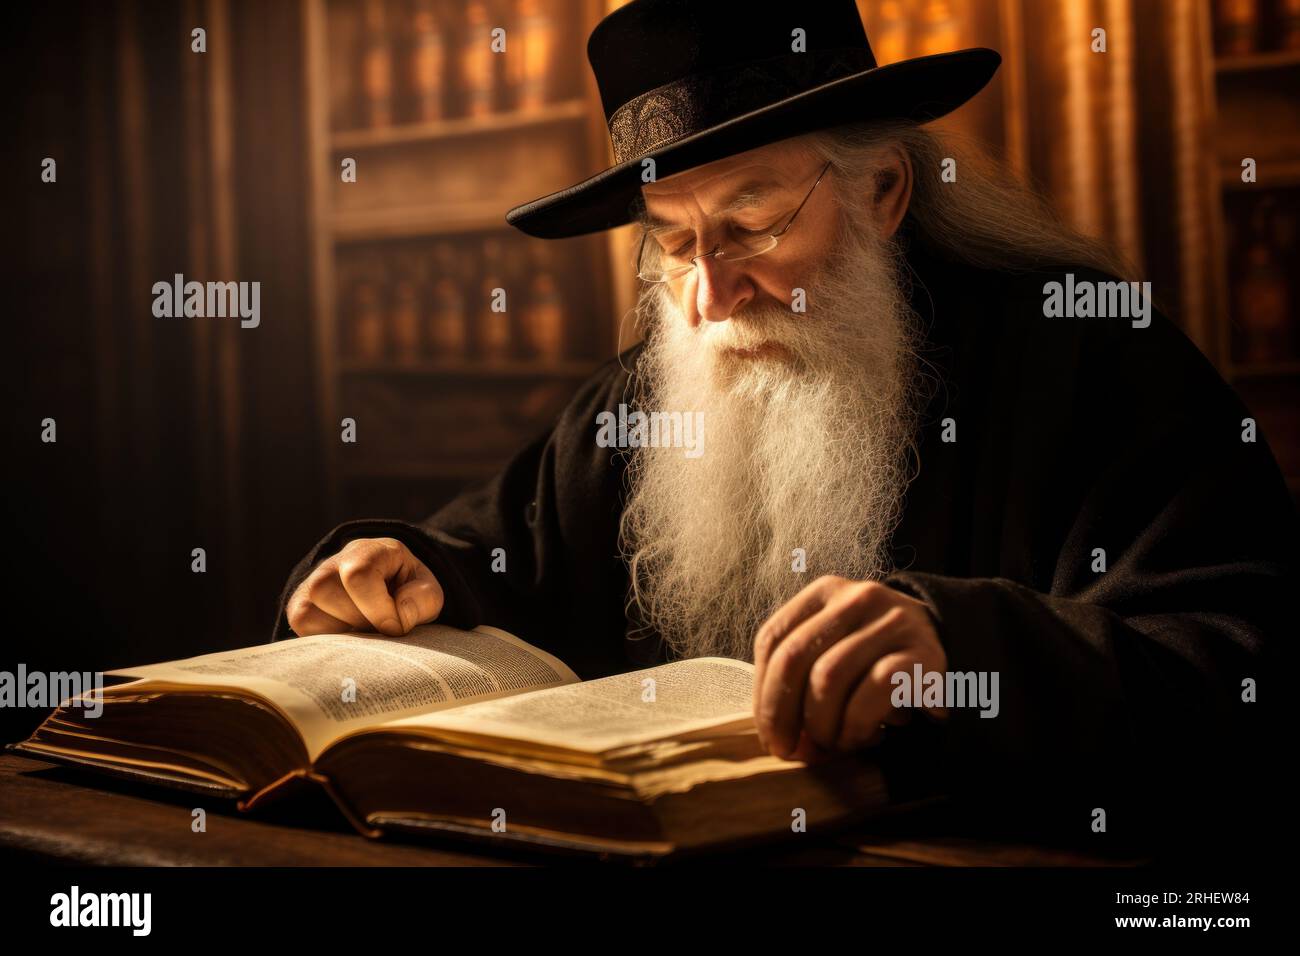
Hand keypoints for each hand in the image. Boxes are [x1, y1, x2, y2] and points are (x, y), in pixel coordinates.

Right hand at [287, 537, 443, 637]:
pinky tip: (349, 635)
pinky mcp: (299, 607)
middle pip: (325, 590)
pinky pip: (300, 626)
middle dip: (358, 621)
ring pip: (307, 611)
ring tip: (365, 632)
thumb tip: (399, 615)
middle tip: (379, 629)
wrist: (388, 594)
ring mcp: (311, 584)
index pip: (358, 574)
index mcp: (370, 550)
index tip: (395, 627)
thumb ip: (424, 600)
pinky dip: (327, 639)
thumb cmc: (407, 593)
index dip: (378, 608)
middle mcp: (334, 562)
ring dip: (342, 633)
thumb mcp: (428, 592)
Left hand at [752, 575, 946, 761]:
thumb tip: (778, 737)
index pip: (773, 639)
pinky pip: (872, 693)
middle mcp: (856, 598)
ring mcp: (891, 622)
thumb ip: (802, 676)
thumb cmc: (879, 659)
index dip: (763, 693)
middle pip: (794, 658)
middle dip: (782, 714)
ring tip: (834, 744)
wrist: (956, 648)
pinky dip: (857, 725)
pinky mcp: (921, 654)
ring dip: (823, 726)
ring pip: (828, 678)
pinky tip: (865, 736)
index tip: (770, 735)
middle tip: (790, 752)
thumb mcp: (837, 649)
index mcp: (824, 592)